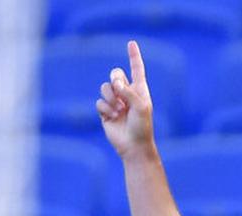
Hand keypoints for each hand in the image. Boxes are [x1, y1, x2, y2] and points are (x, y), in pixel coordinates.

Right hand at [97, 40, 154, 158]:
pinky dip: (106, 108)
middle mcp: (126, 93)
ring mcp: (115, 102)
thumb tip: (115, 84)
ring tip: (119, 109)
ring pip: (105, 87)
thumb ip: (129, 92)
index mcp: (139, 89)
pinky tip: (113, 117)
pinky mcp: (105, 112)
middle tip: (119, 89)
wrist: (133, 146)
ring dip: (110, 97)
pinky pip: (99, 102)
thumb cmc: (142, 126)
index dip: (134, 56)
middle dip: (115, 78)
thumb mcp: (141, 106)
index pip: (136, 68)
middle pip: (115, 73)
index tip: (131, 43)